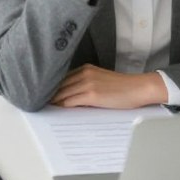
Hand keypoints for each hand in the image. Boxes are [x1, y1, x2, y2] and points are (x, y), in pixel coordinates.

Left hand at [50, 64, 167, 108]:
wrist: (139, 88)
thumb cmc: (123, 87)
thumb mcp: (101, 80)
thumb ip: (86, 84)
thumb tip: (71, 95)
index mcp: (86, 69)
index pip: (63, 78)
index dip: (52, 86)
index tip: (44, 92)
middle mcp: (84, 73)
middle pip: (60, 85)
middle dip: (50, 93)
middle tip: (39, 101)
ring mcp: (87, 83)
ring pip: (63, 93)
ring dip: (54, 101)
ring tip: (46, 107)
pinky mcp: (92, 94)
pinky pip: (71, 101)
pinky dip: (63, 106)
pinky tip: (58, 110)